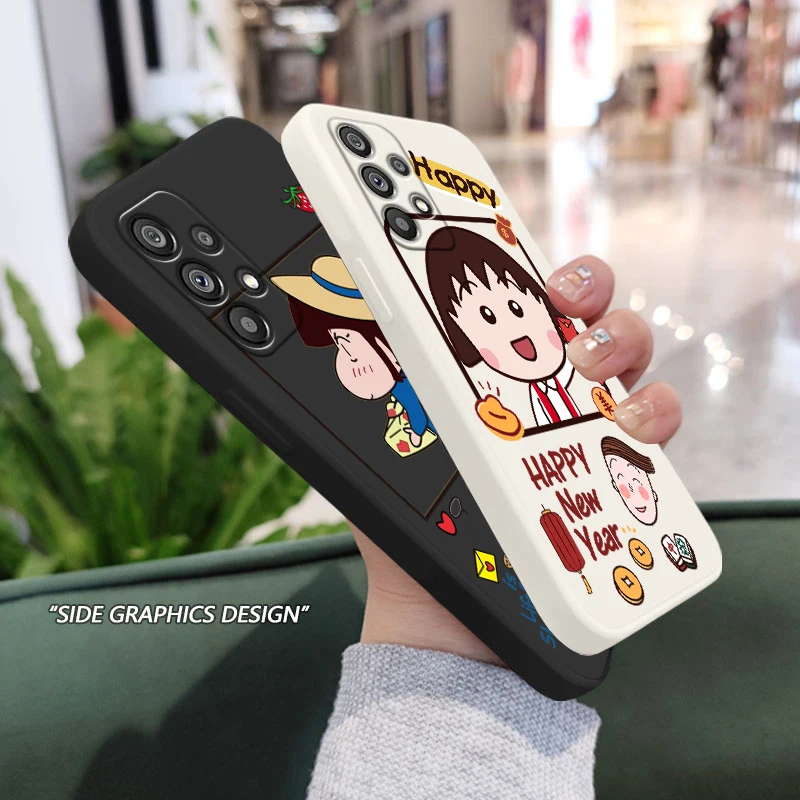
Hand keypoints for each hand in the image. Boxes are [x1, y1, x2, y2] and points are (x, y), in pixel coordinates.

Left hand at [351, 256, 680, 663]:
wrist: (441, 613)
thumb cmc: (403, 523)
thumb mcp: (373, 442)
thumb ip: (357, 381)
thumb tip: (321, 318)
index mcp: (483, 367)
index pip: (510, 291)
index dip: (519, 254)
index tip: (506, 238)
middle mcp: (540, 386)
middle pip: (582, 305)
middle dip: (582, 281)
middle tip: (558, 296)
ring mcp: (582, 424)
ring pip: (628, 351)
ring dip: (620, 337)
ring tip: (587, 361)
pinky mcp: (615, 471)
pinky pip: (656, 427)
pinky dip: (655, 414)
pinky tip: (628, 426)